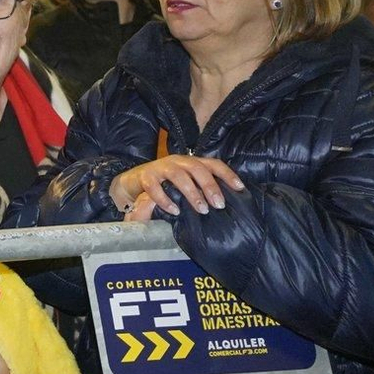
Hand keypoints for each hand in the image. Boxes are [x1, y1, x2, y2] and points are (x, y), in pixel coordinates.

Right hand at [110, 154, 244, 216]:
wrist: (134, 181)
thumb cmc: (166, 185)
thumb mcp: (186, 184)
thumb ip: (201, 189)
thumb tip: (224, 205)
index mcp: (191, 162)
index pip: (213, 163)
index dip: (227, 174)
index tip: (240, 188)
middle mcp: (178, 161)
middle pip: (197, 168)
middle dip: (210, 186)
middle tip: (219, 204)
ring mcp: (161, 167)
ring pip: (179, 176)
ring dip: (192, 193)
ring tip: (202, 209)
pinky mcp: (146, 176)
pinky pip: (155, 187)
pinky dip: (166, 199)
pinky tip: (175, 211)